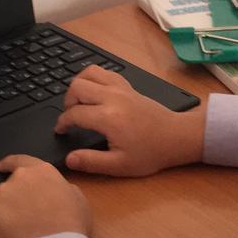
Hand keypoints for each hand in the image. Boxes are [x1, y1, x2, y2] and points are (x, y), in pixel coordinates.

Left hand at [0, 155, 91, 237]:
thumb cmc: (72, 224)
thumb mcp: (77, 197)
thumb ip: (61, 186)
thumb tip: (53, 189)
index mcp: (41, 170)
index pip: (20, 160)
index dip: (9, 163)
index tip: (1, 167)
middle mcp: (19, 177)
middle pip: (11, 183)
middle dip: (15, 195)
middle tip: (25, 213)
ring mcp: (1, 194)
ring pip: (0, 200)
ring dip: (7, 210)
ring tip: (21, 227)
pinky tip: (12, 235)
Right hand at [55, 66, 205, 176]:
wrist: (176, 137)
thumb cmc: (150, 153)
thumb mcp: (120, 165)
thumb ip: (92, 162)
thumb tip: (69, 159)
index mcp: (108, 117)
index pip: (74, 113)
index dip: (62, 123)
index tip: (61, 131)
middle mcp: (113, 97)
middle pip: (77, 87)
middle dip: (67, 102)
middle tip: (70, 117)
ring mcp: (121, 88)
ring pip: (89, 72)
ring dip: (79, 85)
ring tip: (79, 102)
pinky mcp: (128, 85)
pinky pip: (104, 72)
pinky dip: (93, 78)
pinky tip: (94, 93)